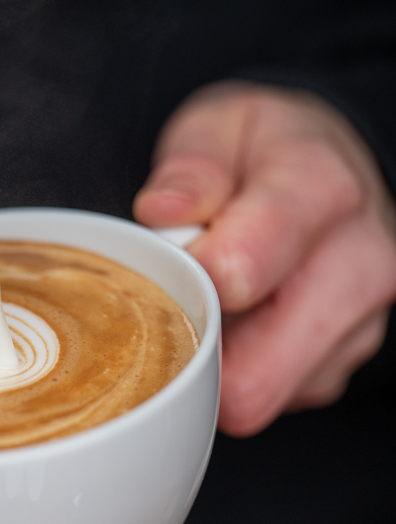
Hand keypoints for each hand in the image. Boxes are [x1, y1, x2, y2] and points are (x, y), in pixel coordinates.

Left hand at [134, 81, 395, 436]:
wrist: (330, 165)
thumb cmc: (263, 149)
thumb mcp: (217, 126)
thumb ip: (190, 167)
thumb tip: (162, 212)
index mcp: (320, 191)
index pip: (238, 274)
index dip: (180, 283)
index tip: (166, 264)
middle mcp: (360, 263)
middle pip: (253, 375)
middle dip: (195, 348)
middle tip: (178, 298)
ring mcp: (361, 322)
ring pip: (260, 396)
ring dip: (218, 359)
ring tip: (216, 299)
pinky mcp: (346, 360)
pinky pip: (275, 397)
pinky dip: (243, 365)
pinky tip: (243, 318)